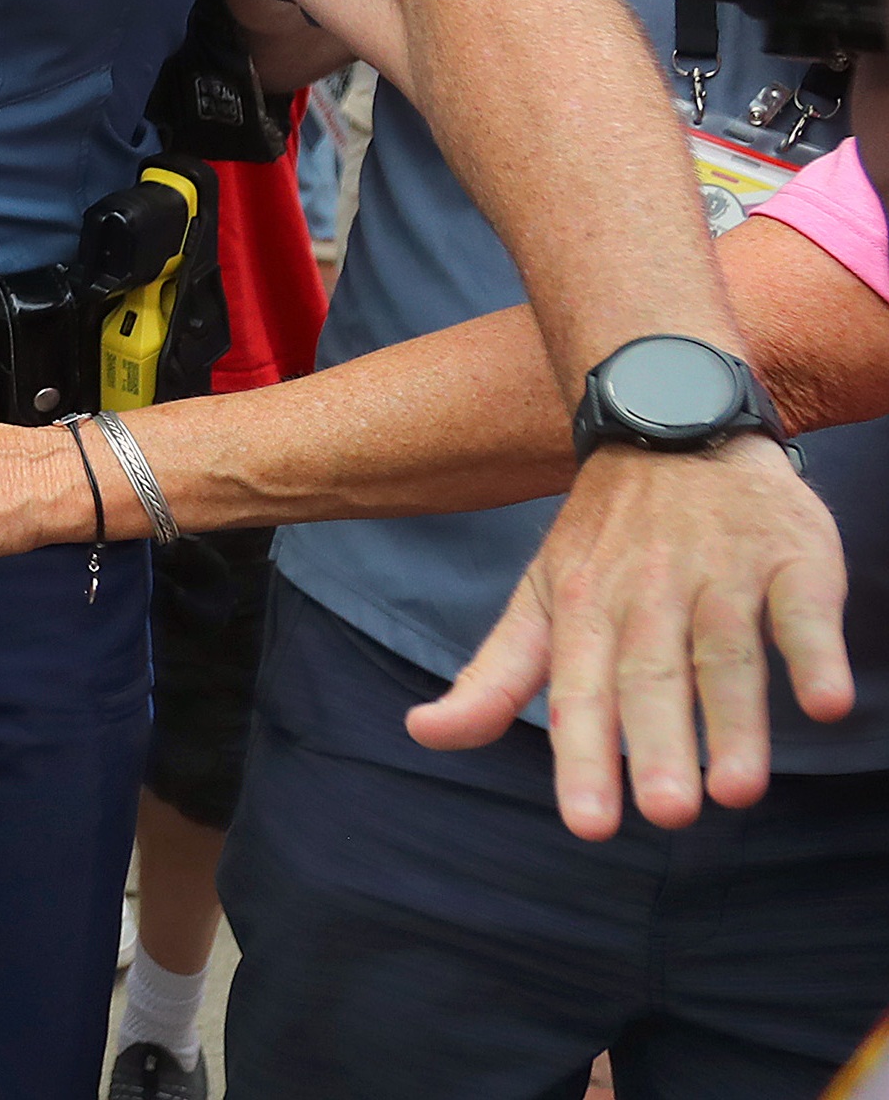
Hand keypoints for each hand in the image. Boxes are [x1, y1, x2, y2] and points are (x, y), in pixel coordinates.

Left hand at [406, 436, 852, 838]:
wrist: (668, 424)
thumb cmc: (603, 541)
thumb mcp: (538, 599)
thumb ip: (492, 676)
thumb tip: (423, 734)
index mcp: (583, 611)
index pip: (578, 694)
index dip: (583, 760)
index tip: (590, 826)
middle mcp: (647, 595)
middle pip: (651, 678)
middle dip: (657, 746)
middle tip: (669, 814)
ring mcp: (719, 573)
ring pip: (724, 653)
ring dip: (734, 721)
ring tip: (738, 789)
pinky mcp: (789, 555)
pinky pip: (802, 607)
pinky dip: (814, 651)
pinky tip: (827, 703)